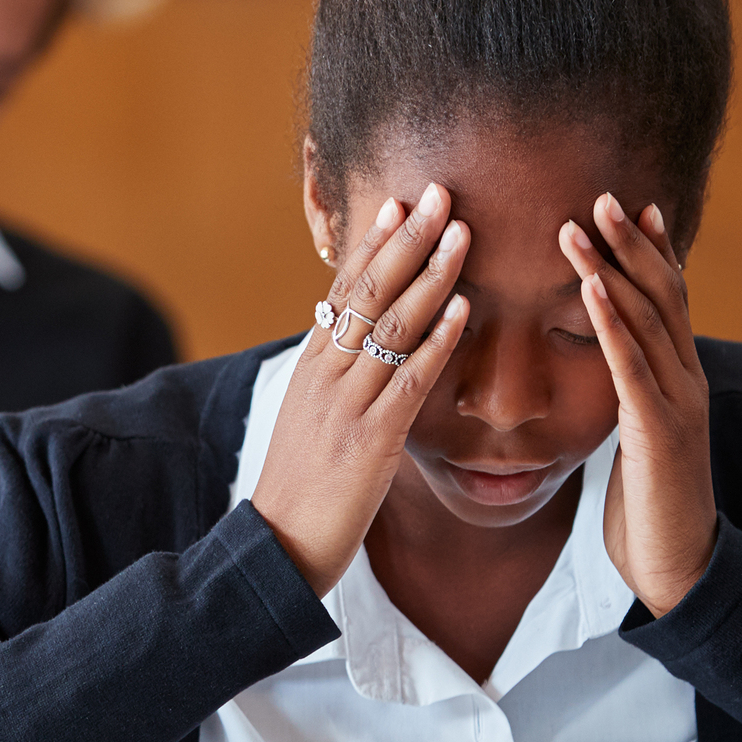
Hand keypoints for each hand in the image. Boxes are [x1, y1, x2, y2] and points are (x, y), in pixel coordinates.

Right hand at [251, 184, 473, 594]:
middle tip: (440, 195)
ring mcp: (346, 405)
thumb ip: (334, 380)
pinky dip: (437, 341)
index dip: (373, 245)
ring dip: (430, 276)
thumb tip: (351, 343)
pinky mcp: (370, 439)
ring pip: (391, 326)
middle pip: (367, 293)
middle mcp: (325, 375)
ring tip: (462, 233)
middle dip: (407, 241)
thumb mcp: (309, 420)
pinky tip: (463, 309)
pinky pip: (409, 380)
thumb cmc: (301, 488)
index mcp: (311, 368)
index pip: (342, 291)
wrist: (278, 546)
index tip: (399, 203)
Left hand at [561, 194, 716, 615]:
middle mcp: (687, 380)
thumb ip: (633, 399)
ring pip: (645, 320)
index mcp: (681, 380)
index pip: (670, 302)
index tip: (632, 207)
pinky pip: (631, 366)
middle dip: (631, 243)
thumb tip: (615, 372)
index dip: (653, 253)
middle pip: (662, 295)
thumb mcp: (640, 439)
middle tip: (601, 194)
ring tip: (579, 226)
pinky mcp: (658, 430)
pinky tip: (588, 289)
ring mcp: (677, 402)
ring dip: (610, 269)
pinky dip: (610, 323)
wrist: (679, 565)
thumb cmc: (649, 507)